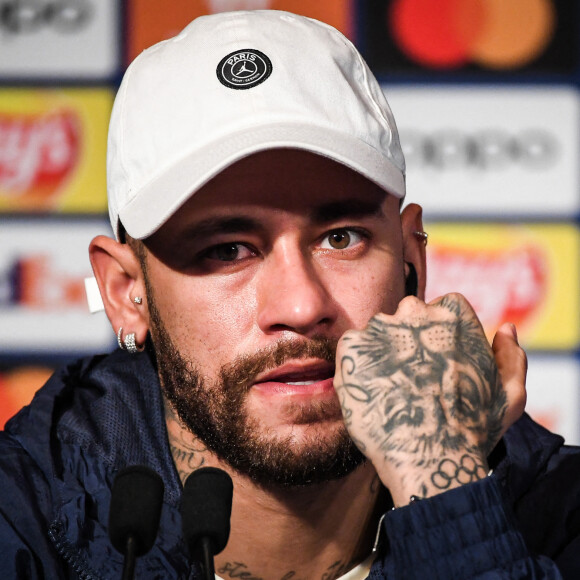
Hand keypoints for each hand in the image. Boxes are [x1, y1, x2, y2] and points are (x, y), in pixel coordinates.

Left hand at [334, 293, 520, 505]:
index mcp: (453, 313)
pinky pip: (352, 349)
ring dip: (381, 355)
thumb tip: (507, 328)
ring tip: (391, 392)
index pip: (439, 310)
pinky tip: (372, 393)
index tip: (436, 366)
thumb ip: (512, 356)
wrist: (429, 458)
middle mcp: (416, 311)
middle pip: (406, 316)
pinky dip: (358, 367)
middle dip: (408, 341)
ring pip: (378, 333)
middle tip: (412, 380)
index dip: (437, 340)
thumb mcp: (510, 395)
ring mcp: (380, 327)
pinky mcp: (352, 347)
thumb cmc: (473, 430)